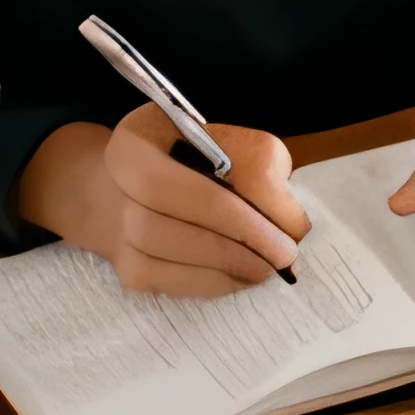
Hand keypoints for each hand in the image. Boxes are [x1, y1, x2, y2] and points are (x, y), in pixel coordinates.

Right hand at [15, 109, 310, 297]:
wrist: (116, 194)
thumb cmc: (182, 164)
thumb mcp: (219, 142)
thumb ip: (255, 165)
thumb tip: (290, 221)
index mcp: (149, 130)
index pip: (209, 156)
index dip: (260, 192)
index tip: (297, 222)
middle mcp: (123, 172)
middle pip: (191, 203)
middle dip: (248, 233)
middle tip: (287, 255)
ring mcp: (120, 224)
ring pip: (180, 248)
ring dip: (234, 263)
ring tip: (269, 269)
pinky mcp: (127, 268)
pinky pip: (173, 281)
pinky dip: (214, 283)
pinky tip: (240, 278)